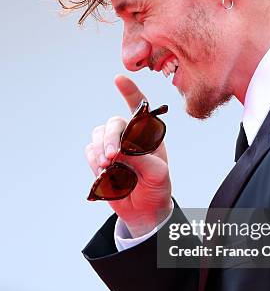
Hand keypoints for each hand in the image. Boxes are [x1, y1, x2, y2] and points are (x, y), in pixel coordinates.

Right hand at [85, 75, 172, 235]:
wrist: (144, 211)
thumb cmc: (157, 188)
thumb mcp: (157, 174)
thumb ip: (140, 159)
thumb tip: (119, 151)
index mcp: (148, 134)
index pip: (139, 108)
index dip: (130, 92)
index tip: (119, 79)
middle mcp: (129, 136)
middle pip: (114, 124)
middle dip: (110, 138)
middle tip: (112, 157)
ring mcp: (113, 147)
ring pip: (98, 136)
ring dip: (100, 150)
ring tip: (107, 167)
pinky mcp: (100, 160)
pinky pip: (90, 152)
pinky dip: (94, 162)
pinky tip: (103, 173)